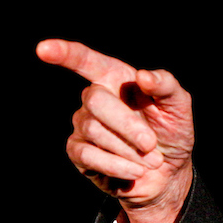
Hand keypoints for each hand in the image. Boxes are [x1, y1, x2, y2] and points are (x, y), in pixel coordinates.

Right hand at [36, 39, 193, 222]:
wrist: (167, 173)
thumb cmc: (171, 132)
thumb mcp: (179, 106)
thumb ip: (166, 86)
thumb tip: (143, 75)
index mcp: (116, 78)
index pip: (85, 60)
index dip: (64, 53)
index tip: (43, 48)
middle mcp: (95, 97)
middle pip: (95, 100)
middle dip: (128, 125)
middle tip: (151, 144)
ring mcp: (83, 124)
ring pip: (94, 130)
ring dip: (128, 150)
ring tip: (148, 159)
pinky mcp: (77, 151)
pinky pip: (88, 154)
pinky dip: (117, 165)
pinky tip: (134, 171)